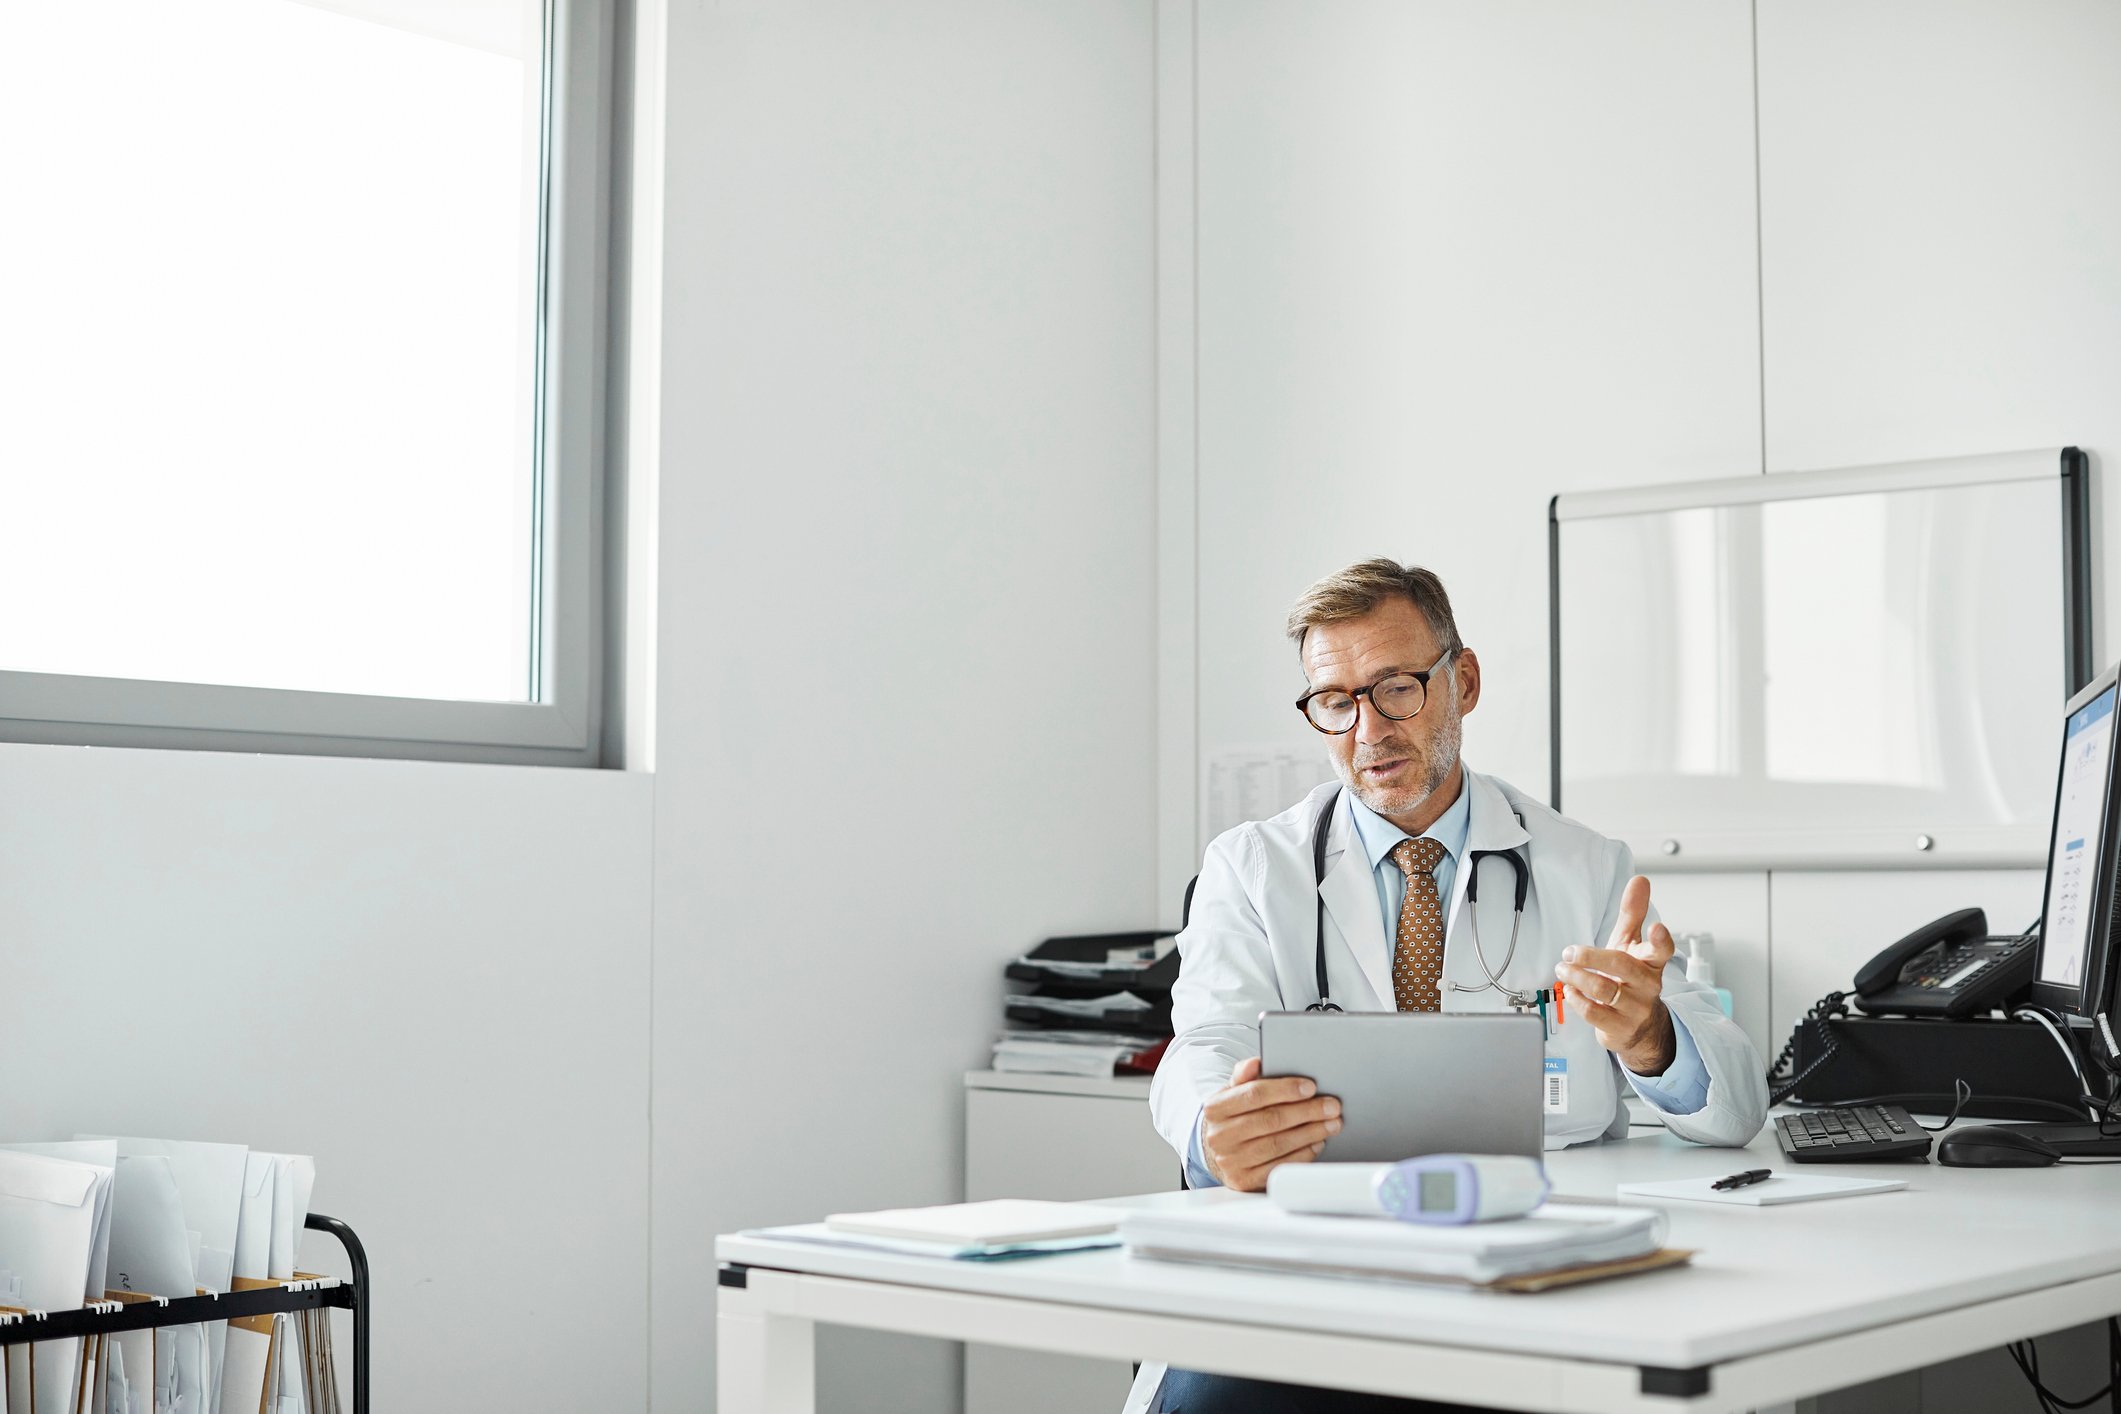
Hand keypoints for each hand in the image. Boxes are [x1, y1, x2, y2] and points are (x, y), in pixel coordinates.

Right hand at [1199, 1056, 1342, 1191]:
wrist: (1216, 1152)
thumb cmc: (1233, 1117)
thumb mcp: (1233, 1093)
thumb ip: (1245, 1075)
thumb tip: (1256, 1063)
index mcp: (1215, 1108)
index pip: (1254, 1094)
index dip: (1285, 1090)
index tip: (1311, 1087)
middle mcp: (1219, 1136)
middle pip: (1270, 1120)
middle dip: (1307, 1111)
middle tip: (1331, 1106)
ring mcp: (1231, 1161)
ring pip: (1278, 1144)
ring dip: (1310, 1133)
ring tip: (1331, 1123)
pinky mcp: (1244, 1181)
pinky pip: (1280, 1167)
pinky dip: (1303, 1154)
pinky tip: (1317, 1142)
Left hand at [1553, 875, 1676, 1074]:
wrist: (1639, 1026)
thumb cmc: (1630, 978)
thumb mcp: (1631, 945)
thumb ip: (1633, 913)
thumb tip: (1640, 880)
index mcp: (1652, 963)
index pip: (1662, 949)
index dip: (1660, 939)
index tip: (1657, 927)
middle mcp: (1647, 985)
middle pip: (1622, 966)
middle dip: (1591, 956)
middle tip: (1569, 952)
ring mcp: (1635, 1008)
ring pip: (1603, 989)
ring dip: (1576, 977)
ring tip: (1562, 969)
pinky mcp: (1619, 1028)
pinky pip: (1594, 1012)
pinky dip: (1576, 999)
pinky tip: (1569, 990)